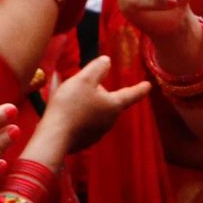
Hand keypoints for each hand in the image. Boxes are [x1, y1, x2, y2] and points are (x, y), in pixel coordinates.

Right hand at [27, 55, 150, 161]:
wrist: (54, 136)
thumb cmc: (70, 105)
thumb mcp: (84, 79)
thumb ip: (98, 68)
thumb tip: (107, 61)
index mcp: (114, 105)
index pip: (131, 94)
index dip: (140, 88)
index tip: (148, 85)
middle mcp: (110, 121)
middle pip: (109, 101)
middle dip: (99, 93)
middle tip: (82, 85)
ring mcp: (97, 133)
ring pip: (96, 112)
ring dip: (87, 104)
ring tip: (69, 99)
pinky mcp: (84, 140)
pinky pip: (85, 123)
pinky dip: (78, 116)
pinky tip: (65, 113)